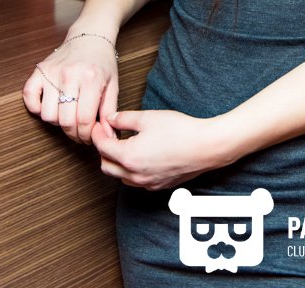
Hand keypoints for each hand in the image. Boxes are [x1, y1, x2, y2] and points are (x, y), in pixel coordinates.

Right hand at [22, 34, 118, 144]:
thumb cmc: (102, 62)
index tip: (88, 137)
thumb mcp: (113, 85)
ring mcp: (52, 72)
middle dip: (73, 133)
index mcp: (91, 79)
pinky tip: (48, 106)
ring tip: (67, 115)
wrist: (90, 36)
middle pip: (65, 120)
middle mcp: (70, 75)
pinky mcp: (40, 69)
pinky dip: (35, 107)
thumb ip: (110, 112)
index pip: (84, 120)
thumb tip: (108, 137)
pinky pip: (29, 96)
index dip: (85, 135)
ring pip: (47, 114)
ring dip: (56, 121)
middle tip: (78, 132)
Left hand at [92, 109, 229, 189]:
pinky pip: (136, 181)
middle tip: (110, 133)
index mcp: (129, 157)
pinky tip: (141, 154)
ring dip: (117, 161)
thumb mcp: (148, 118)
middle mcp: (135, 175)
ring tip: (126, 143)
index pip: (102, 147)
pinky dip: (131, 169)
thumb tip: (112, 119)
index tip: (100, 124)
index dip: (98, 133)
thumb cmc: (180, 131)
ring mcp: (147, 183)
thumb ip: (125, 119)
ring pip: (120, 176)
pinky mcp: (158, 186)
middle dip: (104, 149)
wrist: (206, 147)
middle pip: (106, 166)